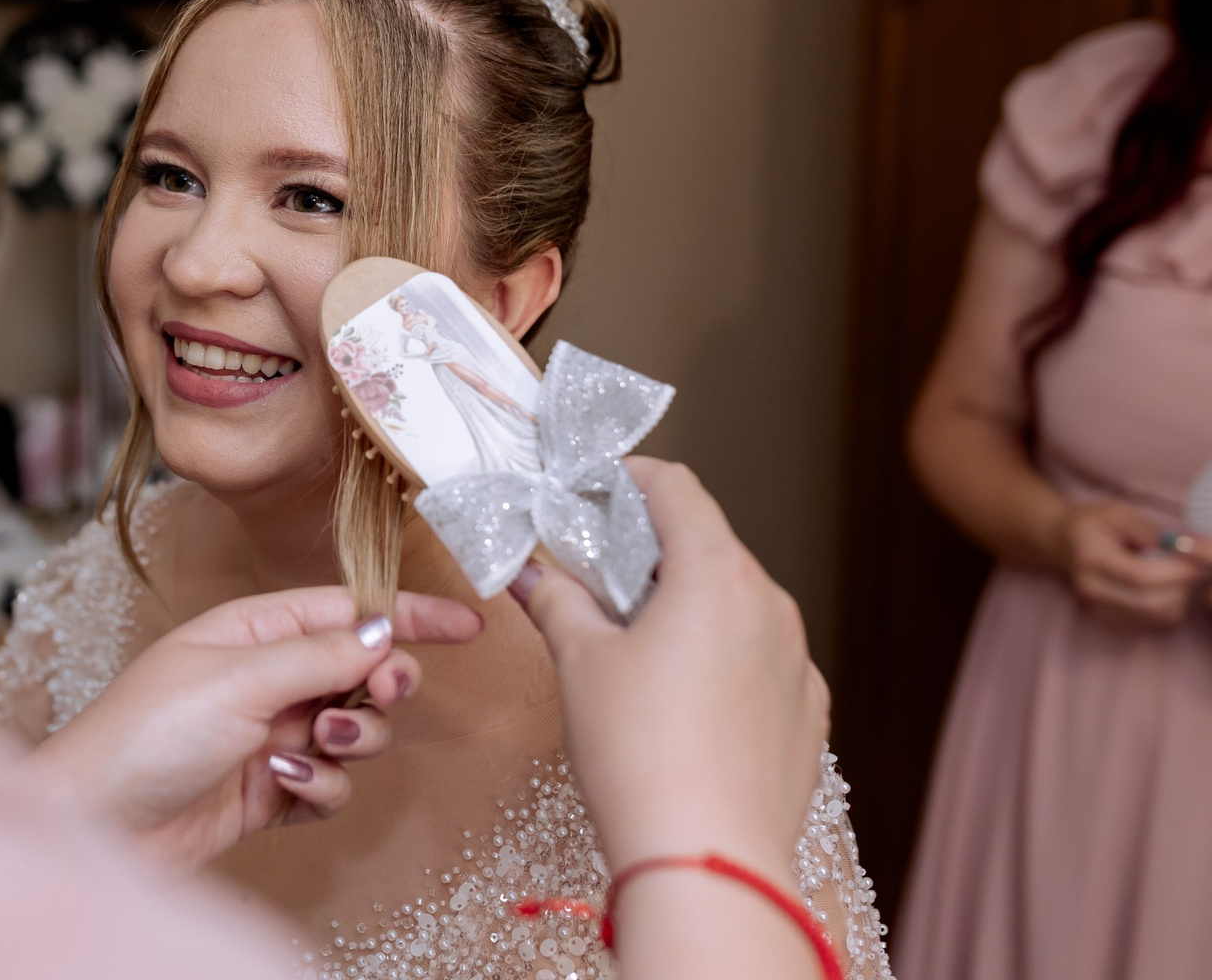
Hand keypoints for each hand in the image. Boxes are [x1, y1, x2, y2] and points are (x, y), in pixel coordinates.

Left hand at [22, 587, 482, 871]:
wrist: (100, 823)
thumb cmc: (145, 734)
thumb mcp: (238, 679)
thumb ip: (318, 654)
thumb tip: (383, 631)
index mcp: (254, 628)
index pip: (349, 608)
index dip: (410, 616)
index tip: (469, 624)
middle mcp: (266, 676)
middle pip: (363, 669)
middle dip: (384, 685)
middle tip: (382, 695)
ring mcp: (271, 734)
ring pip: (356, 729)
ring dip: (352, 739)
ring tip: (313, 745)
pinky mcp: (271, 790)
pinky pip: (331, 782)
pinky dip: (321, 786)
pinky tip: (283, 785)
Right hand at [508, 458, 825, 889]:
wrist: (706, 860)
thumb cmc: (638, 752)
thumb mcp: (580, 663)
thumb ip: (555, 600)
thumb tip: (530, 572)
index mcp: (716, 572)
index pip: (675, 487)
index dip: (626, 478)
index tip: (588, 490)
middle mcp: (770, 603)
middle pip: (707, 544)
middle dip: (648, 549)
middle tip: (593, 574)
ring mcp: (797, 659)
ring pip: (735, 603)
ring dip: (684, 604)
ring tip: (631, 645)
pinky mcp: (807, 712)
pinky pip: (759, 659)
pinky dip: (718, 656)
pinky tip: (677, 701)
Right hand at [1051, 500, 1203, 627]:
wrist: (1059, 541)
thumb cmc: (1089, 523)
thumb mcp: (1116, 512)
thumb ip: (1148, 530)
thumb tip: (1182, 547)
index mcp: (1092, 559)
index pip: (1139, 577)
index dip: (1174, 572)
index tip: (1195, 560)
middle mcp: (1093, 589)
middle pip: (1151, 604)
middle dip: (1181, 587)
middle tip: (1188, 567)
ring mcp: (1099, 607)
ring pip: (1156, 617)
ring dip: (1177, 598)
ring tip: (1175, 576)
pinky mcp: (1109, 618)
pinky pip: (1151, 623)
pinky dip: (1167, 607)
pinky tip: (1163, 587)